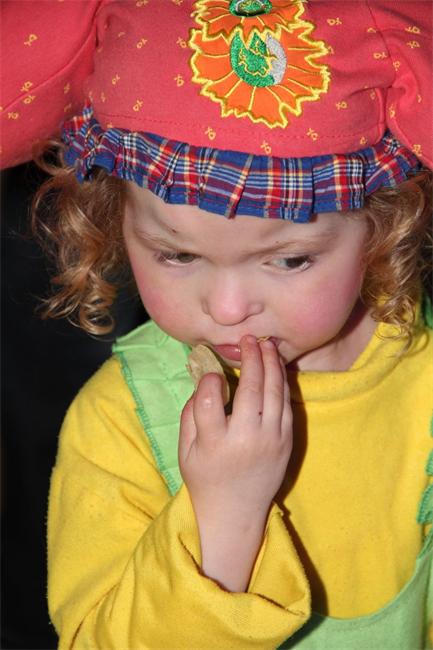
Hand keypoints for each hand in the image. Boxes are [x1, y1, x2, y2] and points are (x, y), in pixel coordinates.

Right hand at [178, 336, 292, 589]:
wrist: (236, 512)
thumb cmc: (205, 477)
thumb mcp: (185, 450)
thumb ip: (192, 413)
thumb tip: (204, 377)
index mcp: (214, 443)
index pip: (211, 399)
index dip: (210, 380)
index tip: (212, 374)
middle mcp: (245, 440)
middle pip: (250, 389)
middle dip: (251, 358)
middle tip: (249, 339)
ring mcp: (270, 440)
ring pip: (273, 392)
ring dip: (271, 364)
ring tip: (266, 345)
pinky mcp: (286, 441)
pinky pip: (285, 404)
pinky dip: (281, 382)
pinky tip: (276, 367)